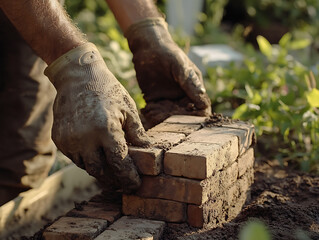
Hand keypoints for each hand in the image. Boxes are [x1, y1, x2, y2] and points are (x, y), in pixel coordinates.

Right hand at [45, 43, 149, 192]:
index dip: (129, 178)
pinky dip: (87, 158)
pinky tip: (96, 152)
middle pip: (101, 172)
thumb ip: (138, 133)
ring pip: (86, 166)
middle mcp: (85, 138)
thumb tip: (149, 152)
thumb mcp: (129, 109)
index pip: (119, 164)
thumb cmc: (108, 90)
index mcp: (106, 129)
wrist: (77, 76)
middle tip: (124, 181)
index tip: (136, 185)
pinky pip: (75, 157)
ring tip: (111, 165)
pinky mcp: (59, 139)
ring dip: (100, 169)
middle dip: (114, 179)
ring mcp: (69, 139)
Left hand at [125, 18, 210, 127]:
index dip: (198, 117)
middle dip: (177, 121)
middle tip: (167, 119)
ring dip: (162, 119)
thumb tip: (203, 102)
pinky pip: (155, 113)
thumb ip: (190, 83)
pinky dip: (151, 115)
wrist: (147, 47)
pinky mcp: (154, 100)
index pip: (201, 108)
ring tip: (153, 112)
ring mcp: (168, 100)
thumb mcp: (181, 67)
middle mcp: (182, 98)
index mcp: (194, 90)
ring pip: (168, 117)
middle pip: (184, 117)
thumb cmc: (169, 53)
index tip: (189, 117)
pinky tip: (146, 109)